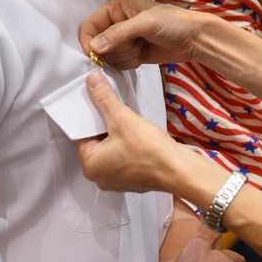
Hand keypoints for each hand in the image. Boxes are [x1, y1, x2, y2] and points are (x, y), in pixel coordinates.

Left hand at [77, 71, 179, 192]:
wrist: (178, 169)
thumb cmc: (149, 152)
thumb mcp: (122, 118)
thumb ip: (104, 98)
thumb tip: (93, 82)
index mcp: (91, 166)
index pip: (83, 135)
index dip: (91, 117)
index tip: (98, 103)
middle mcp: (101, 177)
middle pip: (97, 142)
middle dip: (106, 126)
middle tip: (116, 112)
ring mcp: (118, 180)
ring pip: (113, 149)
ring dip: (119, 135)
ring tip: (129, 122)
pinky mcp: (134, 178)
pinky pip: (125, 156)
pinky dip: (130, 145)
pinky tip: (139, 136)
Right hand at [80, 0, 202, 69]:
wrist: (194, 39)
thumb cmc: (173, 23)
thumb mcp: (145, 23)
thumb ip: (119, 33)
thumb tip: (94, 47)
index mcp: (116, 8)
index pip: (90, 25)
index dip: (89, 41)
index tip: (95, 54)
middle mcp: (117, 23)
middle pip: (99, 44)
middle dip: (118, 48)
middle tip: (137, 42)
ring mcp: (124, 40)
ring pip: (110, 57)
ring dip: (127, 55)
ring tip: (144, 45)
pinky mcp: (132, 54)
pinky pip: (120, 65)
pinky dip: (132, 62)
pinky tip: (145, 54)